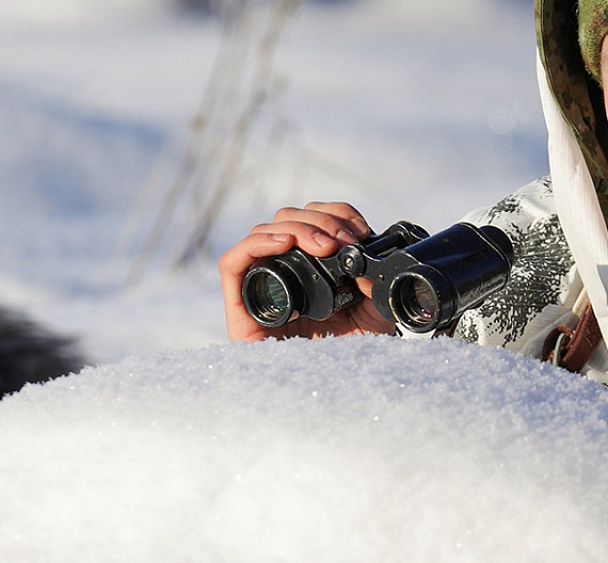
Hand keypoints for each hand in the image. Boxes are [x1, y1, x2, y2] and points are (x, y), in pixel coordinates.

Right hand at [219, 202, 396, 341]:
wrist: (339, 392)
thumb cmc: (355, 353)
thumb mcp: (375, 309)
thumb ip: (370, 280)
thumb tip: (362, 254)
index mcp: (315, 266)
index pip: (314, 221)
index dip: (335, 214)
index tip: (360, 229)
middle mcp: (286, 271)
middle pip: (288, 221)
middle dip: (319, 221)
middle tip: (344, 241)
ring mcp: (261, 287)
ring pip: (264, 234)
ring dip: (297, 230)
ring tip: (325, 246)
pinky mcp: (239, 308)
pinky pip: (232, 264)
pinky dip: (256, 244)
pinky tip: (284, 244)